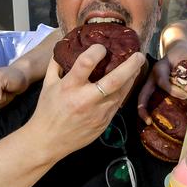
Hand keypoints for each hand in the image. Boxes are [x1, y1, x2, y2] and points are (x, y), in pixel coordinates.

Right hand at [26, 44, 145, 162]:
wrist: (48, 142)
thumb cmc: (47, 110)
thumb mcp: (47, 84)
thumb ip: (56, 64)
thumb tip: (65, 45)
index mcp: (69, 87)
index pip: (86, 63)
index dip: (97, 51)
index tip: (102, 47)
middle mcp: (85, 100)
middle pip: (114, 80)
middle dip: (130, 66)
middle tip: (139, 55)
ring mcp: (98, 113)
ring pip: (121, 93)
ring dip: (131, 78)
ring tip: (137, 67)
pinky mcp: (104, 123)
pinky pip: (118, 104)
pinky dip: (124, 91)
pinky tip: (127, 83)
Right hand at [136, 50, 186, 123]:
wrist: (176, 53)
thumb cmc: (181, 54)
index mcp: (159, 69)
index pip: (162, 81)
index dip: (172, 90)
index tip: (185, 96)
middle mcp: (152, 78)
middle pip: (143, 94)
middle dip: (143, 107)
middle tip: (148, 121)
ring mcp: (151, 86)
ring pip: (143, 99)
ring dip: (144, 112)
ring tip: (149, 124)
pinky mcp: (154, 91)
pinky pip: (149, 102)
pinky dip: (150, 112)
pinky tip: (154, 122)